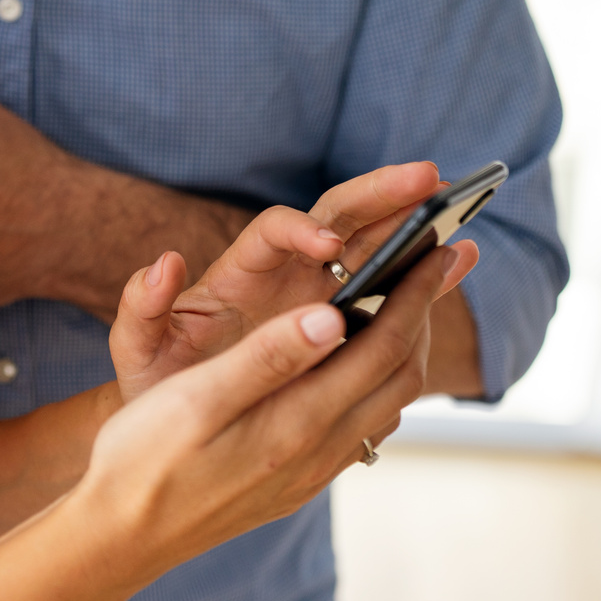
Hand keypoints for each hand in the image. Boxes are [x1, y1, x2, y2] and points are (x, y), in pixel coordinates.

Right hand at [74, 224, 457, 583]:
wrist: (120, 539)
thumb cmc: (143, 459)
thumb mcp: (196, 398)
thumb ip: (267, 358)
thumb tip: (334, 318)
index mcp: (295, 424)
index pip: (381, 348)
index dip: (415, 295)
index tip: (438, 247)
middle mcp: (316, 454)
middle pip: (399, 377)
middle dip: (424, 315)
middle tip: (440, 263)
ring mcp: (309, 474)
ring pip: (385, 405)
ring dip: (406, 351)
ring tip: (411, 304)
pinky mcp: (295, 483)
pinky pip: (361, 428)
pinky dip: (378, 384)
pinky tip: (362, 366)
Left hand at [108, 162, 479, 401]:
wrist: (184, 421)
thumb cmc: (161, 380)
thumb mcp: (139, 349)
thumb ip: (142, 307)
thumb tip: (164, 263)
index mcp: (244, 269)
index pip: (276, 230)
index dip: (302, 231)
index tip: (327, 248)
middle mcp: (289, 270)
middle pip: (340, 215)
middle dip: (383, 194)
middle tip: (429, 179)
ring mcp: (324, 292)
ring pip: (374, 246)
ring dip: (414, 225)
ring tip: (457, 213)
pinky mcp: (348, 322)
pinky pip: (392, 290)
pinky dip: (424, 275)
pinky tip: (461, 262)